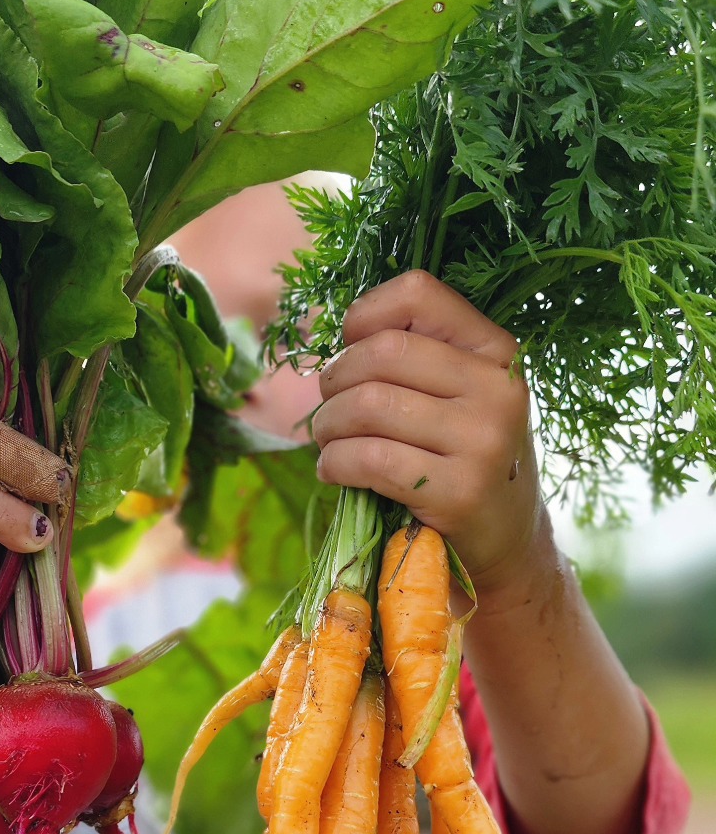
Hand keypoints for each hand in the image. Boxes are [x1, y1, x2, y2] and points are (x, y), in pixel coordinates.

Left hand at [314, 271, 543, 595]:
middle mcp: (497, 389)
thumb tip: (334, 339)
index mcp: (496, 351)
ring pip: (368, 405)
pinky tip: (334, 471)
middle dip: (335, 380)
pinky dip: (334, 463)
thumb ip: (414, 356)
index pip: (419, 293)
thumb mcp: (460, 395)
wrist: (506, 540)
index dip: (365, 314)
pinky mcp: (459, 492)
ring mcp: (483, 442)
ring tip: (329, 442)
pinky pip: (369, 459)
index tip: (350, 347)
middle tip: (329, 408)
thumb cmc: (464, 457)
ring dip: (328, 426)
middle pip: (381, 352)